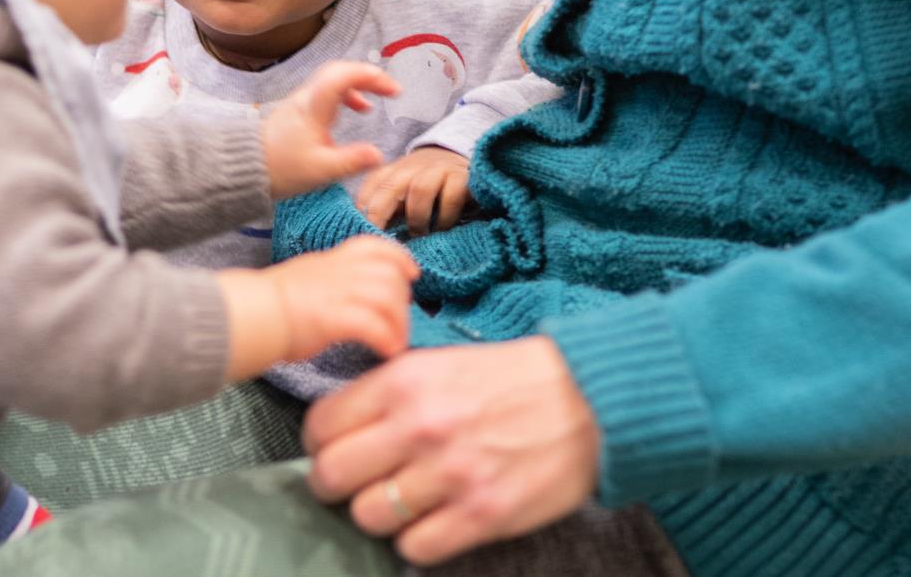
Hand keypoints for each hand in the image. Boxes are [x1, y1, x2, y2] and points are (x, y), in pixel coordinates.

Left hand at [262, 62, 398, 198]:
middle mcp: (305, 99)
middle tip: (390, 89)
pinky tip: (354, 111)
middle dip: (367, 76)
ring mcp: (300, 103)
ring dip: (356, 85)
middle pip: (338, 71)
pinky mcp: (297, 112)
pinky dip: (344, 96)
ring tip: (374, 102)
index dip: (371, 76)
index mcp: (312, 108)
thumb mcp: (321, 171)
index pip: (343, 76)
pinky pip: (324, 93)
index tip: (394, 90)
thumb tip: (378, 154)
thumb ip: (351, 161)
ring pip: (331, 81)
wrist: (244, 170)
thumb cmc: (279, 170)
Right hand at [267, 235, 419, 360]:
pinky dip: (387, 339)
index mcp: (329, 260)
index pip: (373, 246)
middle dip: (403, 299)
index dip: (399, 258)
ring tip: (395, 342)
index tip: (411, 274)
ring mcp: (335, 292)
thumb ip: (330, 281)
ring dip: (399, 323)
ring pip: (387, 297)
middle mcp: (337, 271)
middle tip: (399, 322)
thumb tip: (348, 296)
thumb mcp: (304, 278)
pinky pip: (374, 325)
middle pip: (389, 274)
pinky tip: (386, 352)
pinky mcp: (332, 318)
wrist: (249, 315)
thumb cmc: (268, 305)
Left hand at [303, 337, 599, 565]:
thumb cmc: (512, 380)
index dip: (320, 445)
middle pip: (332, 476)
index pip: (321, 425)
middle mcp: (419, 426)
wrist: (590, 399)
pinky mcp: (483, 513)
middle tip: (356, 486)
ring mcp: (450, 473)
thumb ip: (389, 392)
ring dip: (379, 516)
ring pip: (368, 517)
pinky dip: (417, 542)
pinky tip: (435, 523)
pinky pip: (415, 548)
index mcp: (403, 382)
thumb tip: (342, 426)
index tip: (333, 452)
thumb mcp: (440, 363)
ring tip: (402, 504)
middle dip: (335, 486)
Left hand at [356, 147, 471, 233]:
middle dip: (381, 213)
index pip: (371, 185)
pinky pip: (451, 197)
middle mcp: (414, 167)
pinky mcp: (463, 178)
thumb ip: (388, 212)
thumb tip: (370, 239)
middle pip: (390, 186)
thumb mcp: (404, 199)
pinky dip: (444, 217)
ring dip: (417, 217)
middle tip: (382, 239)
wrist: (468, 167)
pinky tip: (443, 229)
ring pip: (420, 189)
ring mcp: (439, 170)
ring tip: (419, 236)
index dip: (364, 209)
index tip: (363, 231)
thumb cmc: (428, 193)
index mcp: (394, 172)